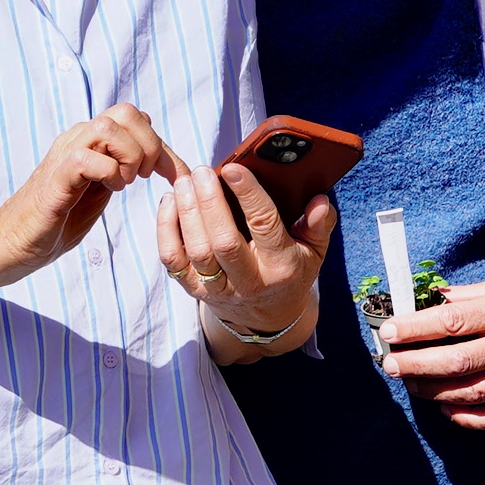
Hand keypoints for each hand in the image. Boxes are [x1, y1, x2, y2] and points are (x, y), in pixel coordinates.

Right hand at [0, 105, 183, 279]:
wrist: (14, 242)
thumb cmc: (58, 220)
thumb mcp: (101, 190)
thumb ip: (120, 169)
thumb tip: (152, 156)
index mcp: (91, 141)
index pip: (137, 120)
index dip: (164, 147)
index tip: (175, 177)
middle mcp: (78, 139)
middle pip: (127, 112)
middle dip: (150, 146)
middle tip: (143, 178)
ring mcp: (64, 155)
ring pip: (108, 127)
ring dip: (129, 156)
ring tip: (123, 184)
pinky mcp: (55, 178)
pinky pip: (85, 157)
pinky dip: (107, 172)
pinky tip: (108, 189)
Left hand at [156, 164, 334, 357]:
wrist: (266, 316)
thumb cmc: (290, 272)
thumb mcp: (314, 252)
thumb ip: (319, 225)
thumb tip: (320, 201)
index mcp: (281, 267)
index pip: (264, 226)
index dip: (248, 195)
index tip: (234, 169)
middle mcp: (249, 282)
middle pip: (223, 241)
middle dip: (210, 201)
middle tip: (203, 171)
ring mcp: (218, 288)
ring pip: (196, 250)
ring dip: (186, 211)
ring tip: (185, 181)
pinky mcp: (193, 291)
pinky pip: (172, 260)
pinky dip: (165, 229)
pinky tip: (170, 202)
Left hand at [380, 275, 484, 428]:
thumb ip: (469, 296)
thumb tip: (431, 300)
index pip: (452, 321)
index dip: (416, 329)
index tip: (389, 332)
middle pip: (458, 361)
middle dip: (417, 365)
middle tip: (391, 365)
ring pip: (473, 392)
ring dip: (435, 391)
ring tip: (411, 384)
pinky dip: (466, 416)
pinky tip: (444, 407)